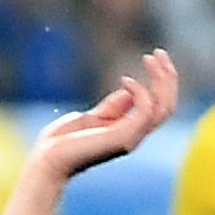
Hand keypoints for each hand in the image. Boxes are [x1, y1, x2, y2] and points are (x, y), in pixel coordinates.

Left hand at [29, 48, 178, 184]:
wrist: (46, 161)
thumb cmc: (61, 142)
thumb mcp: (91, 117)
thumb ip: (112, 107)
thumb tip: (129, 91)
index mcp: (128, 131)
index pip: (159, 107)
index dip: (162, 82)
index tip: (153, 58)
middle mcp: (134, 136)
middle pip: (167, 106)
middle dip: (168, 77)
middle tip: (158, 52)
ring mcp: (130, 138)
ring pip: (163, 108)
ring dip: (161, 79)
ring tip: (149, 58)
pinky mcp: (122, 137)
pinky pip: (145, 110)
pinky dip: (139, 91)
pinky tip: (125, 80)